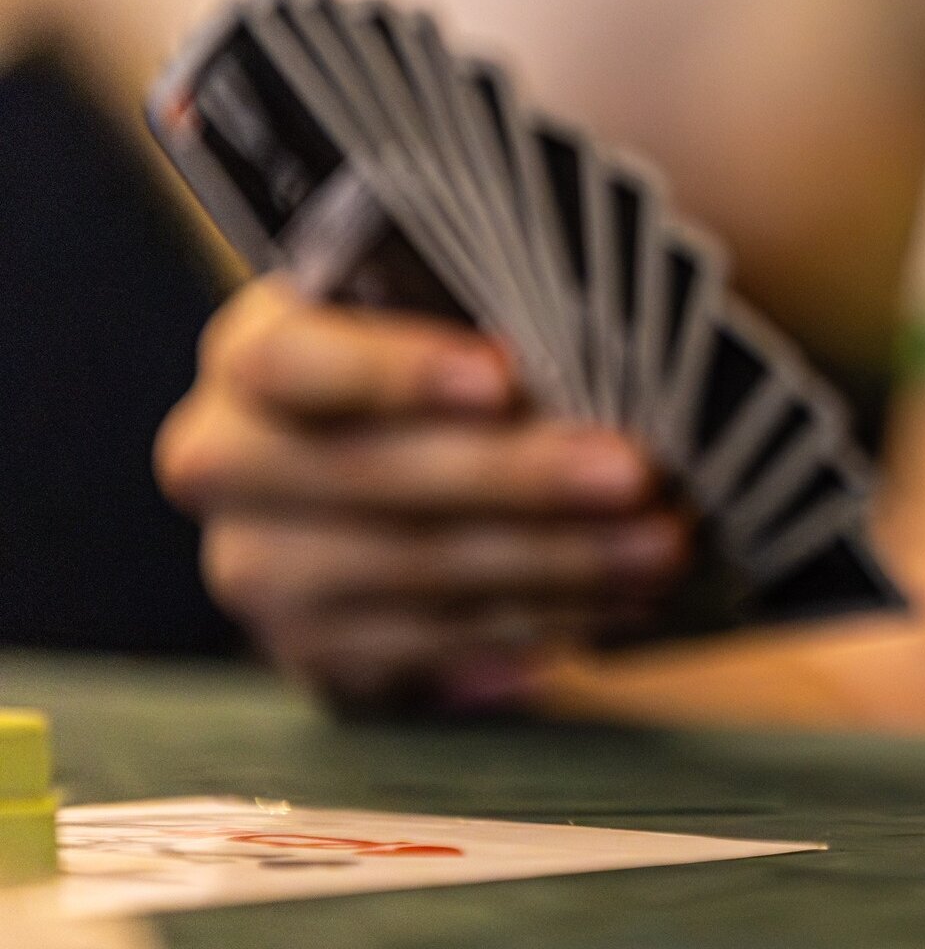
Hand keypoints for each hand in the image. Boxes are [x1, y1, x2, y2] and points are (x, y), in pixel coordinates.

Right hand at [156, 277, 687, 714]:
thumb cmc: (458, 366)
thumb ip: (505, 304)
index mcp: (255, 351)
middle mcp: (229, 463)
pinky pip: (441, 649)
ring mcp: (262, 572)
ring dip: (555, 563)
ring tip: (660, 545)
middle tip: (635, 474)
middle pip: (366, 477)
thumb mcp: (462, 315)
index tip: (505, 376)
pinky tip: (621, 604)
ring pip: (416, 574)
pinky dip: (542, 624)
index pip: (290, 359)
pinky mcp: (318, 656)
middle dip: (516, 478)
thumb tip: (617, 303)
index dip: (393, 370)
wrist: (419, 478)